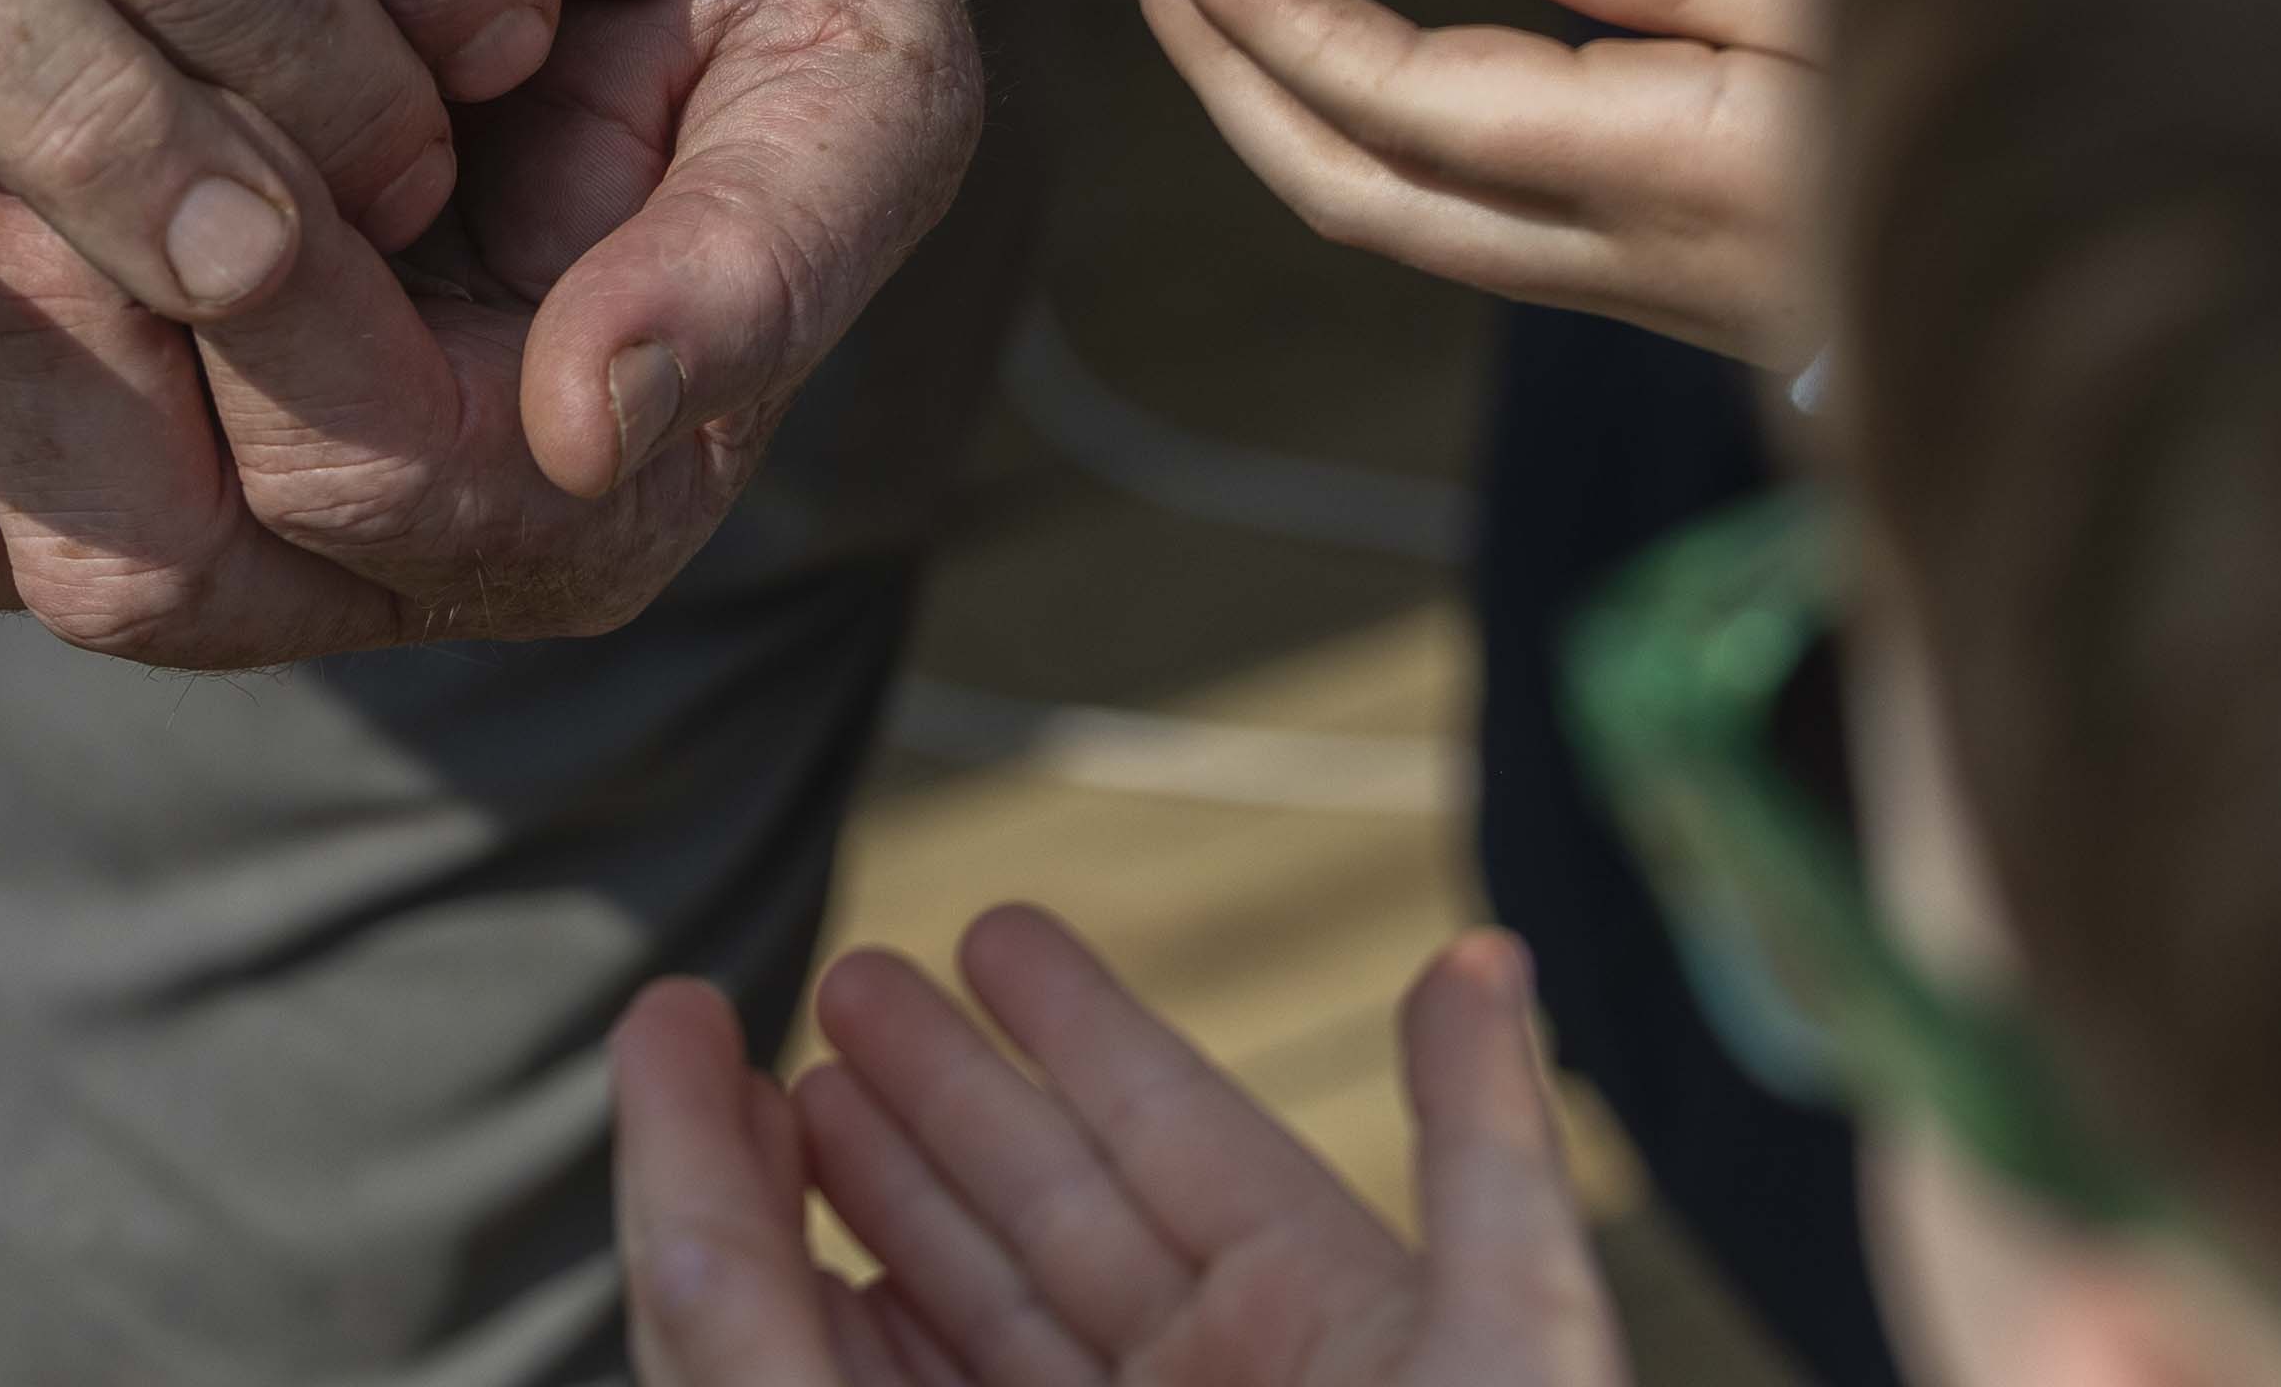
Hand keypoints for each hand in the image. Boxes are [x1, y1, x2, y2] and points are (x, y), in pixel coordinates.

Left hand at [0, 0, 982, 659]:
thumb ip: (768, 250)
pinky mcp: (94, 450)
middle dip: (70, 321)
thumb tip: (599, 418)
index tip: (213, 82)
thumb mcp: (854, 72)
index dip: (268, 294)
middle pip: (151, 559)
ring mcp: (236, 526)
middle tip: (4, 89)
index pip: (364, 465)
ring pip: (14, 548)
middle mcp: (400, 560)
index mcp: (584, 494)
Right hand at [618, 910, 1626, 1386]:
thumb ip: (1487, 1154)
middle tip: (853, 986)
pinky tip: (771, 1235)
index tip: (999, 935)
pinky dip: (795, 1307)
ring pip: (944, 1314)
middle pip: (1043, 1221)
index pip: (1180, 1151)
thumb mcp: (1509, 1349)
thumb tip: (1483, 954)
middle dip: (942, 1100)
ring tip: (775, 1071)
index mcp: (1337, 1348)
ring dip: (857, 1190)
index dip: (1087, 1038)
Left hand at [1116, 0, 2057, 364]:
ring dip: (1284, 79)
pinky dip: (1379, 98)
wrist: (2157, 285)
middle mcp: (1624, 244)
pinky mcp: (1680, 255)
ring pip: (1401, 198)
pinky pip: (1469, 187)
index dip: (1261, 9)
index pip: (1390, 99)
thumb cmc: (2032, 80)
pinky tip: (1375, 32)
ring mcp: (1646, 264)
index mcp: (1656, 171)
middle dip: (1225, 59)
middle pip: (1351, 177)